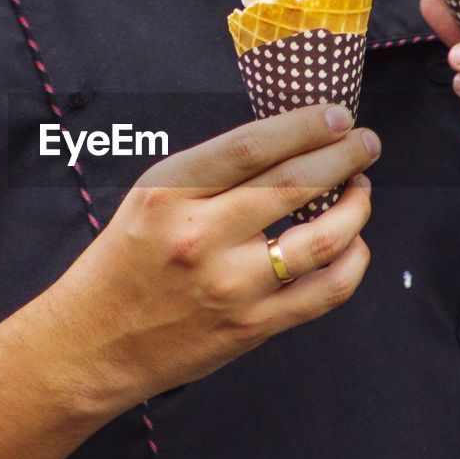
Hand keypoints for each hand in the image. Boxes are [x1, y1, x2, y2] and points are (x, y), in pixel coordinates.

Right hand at [41, 104, 379, 414]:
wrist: (94, 343)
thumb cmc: (124, 262)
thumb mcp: (150, 198)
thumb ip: (211, 173)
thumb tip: (289, 143)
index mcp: (169, 194)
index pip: (252, 146)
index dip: (305, 125)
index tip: (337, 115)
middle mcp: (200, 236)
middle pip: (295, 183)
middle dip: (344, 155)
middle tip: (365, 143)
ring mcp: (230, 286)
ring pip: (322, 237)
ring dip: (357, 206)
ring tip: (361, 189)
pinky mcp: (251, 326)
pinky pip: (325, 291)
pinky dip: (353, 261)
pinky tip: (354, 243)